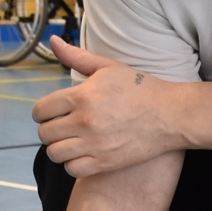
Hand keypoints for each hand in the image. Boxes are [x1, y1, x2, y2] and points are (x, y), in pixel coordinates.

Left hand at [34, 39, 182, 176]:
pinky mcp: (105, 162)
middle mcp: (84, 121)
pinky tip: (82, 155)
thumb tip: (53, 41)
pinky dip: (72, 164)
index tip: (51, 114)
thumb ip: (77, 57)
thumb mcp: (108, 68)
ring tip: (71, 141)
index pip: (41, 111)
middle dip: (50, 129)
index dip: (42, 113)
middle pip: (45, 134)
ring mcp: (94, 144)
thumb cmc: (139, 88)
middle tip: (62, 127)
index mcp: (82, 96)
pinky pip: (72, 169)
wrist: (170, 114)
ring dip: (59, 148)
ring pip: (55, 153)